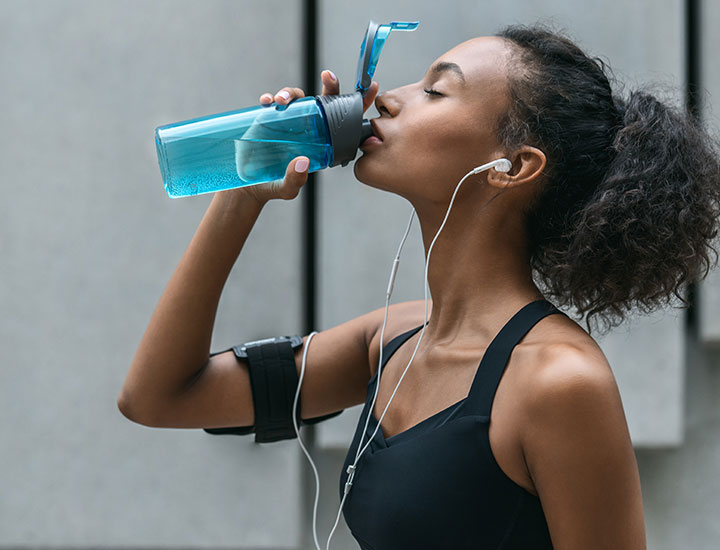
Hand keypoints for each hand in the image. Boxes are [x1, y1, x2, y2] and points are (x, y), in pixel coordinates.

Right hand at [242, 70, 379, 203]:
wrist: (249, 185)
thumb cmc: (273, 187)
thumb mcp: (286, 189)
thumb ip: (295, 179)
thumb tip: (302, 162)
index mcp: (321, 143)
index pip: (344, 121)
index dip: (358, 103)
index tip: (371, 87)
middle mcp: (309, 128)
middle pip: (324, 100)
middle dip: (330, 84)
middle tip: (328, 76)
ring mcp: (290, 121)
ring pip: (298, 97)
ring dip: (290, 93)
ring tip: (281, 102)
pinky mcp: (270, 118)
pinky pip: (273, 101)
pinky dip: (271, 98)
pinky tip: (267, 102)